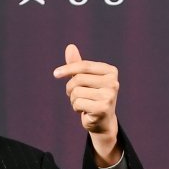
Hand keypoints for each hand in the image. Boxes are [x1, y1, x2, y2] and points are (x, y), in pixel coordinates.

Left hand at [52, 43, 119, 162]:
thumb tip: (70, 46)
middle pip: (78, 79)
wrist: (102, 121)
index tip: (55, 74)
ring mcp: (109, 95)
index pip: (84, 66)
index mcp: (110, 71)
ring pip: (76, 92)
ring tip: (82, 104)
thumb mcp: (85, 79)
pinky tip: (84, 111)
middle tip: (74, 95)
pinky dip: (76, 108)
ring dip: (73, 100)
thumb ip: (77, 64)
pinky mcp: (103, 108)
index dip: (68, 69)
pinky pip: (78, 103)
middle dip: (70, 88)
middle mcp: (113, 82)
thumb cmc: (92, 97)